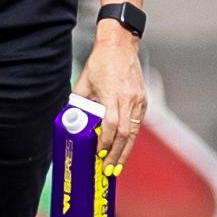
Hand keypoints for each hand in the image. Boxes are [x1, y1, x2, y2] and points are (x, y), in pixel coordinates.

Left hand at [79, 20, 148, 172]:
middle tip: (109, 171)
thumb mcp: (84, 82)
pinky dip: (131, 138)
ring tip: (117, 166)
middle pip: (125, 135)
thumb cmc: (100, 62)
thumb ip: (79, 102)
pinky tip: (124, 148)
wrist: (120, 45)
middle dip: (117, 156)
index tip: (98, 155)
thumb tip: (73, 120)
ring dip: (126, 151)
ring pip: (134, 132)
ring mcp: (138, 100)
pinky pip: (137, 124)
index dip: (105, 143)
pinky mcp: (143, 100)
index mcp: (113, 95)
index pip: (111, 126)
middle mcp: (128, 99)